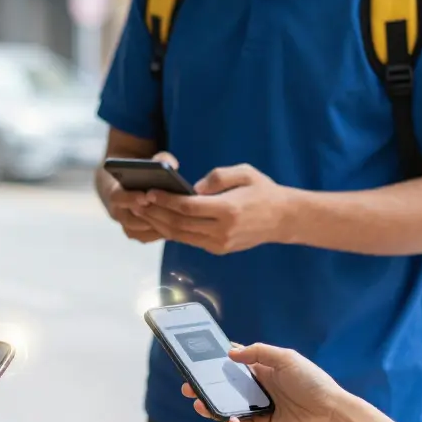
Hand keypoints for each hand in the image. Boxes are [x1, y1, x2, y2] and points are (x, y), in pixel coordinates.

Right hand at [102, 152, 177, 243]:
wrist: (121, 185)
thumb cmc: (137, 172)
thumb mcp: (146, 161)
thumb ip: (159, 159)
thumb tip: (172, 165)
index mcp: (113, 191)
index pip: (117, 197)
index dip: (130, 198)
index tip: (145, 197)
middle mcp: (116, 211)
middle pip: (130, 219)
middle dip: (150, 216)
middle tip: (169, 212)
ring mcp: (124, 224)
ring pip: (139, 231)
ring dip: (156, 227)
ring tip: (177, 221)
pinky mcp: (134, 233)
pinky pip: (145, 237)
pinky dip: (159, 233)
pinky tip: (176, 227)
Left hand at [137, 163, 295, 253]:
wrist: (284, 219)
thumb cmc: (263, 190)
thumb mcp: (244, 172)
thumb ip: (217, 177)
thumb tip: (192, 189)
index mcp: (228, 210)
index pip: (187, 207)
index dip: (165, 200)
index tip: (149, 191)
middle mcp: (222, 231)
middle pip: (178, 224)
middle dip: (155, 213)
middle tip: (137, 202)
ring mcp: (219, 244)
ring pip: (180, 236)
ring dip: (159, 224)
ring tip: (143, 212)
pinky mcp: (218, 249)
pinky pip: (189, 240)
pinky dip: (172, 231)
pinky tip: (160, 221)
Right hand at [181, 343, 348, 421]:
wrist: (331, 414)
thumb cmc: (312, 382)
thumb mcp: (286, 358)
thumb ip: (258, 352)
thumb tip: (230, 353)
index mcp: (263, 371)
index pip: (234, 365)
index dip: (216, 363)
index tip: (197, 361)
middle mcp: (258, 390)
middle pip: (225, 388)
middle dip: (206, 387)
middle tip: (188, 386)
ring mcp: (259, 410)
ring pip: (228, 409)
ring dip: (212, 406)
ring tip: (199, 403)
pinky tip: (230, 420)